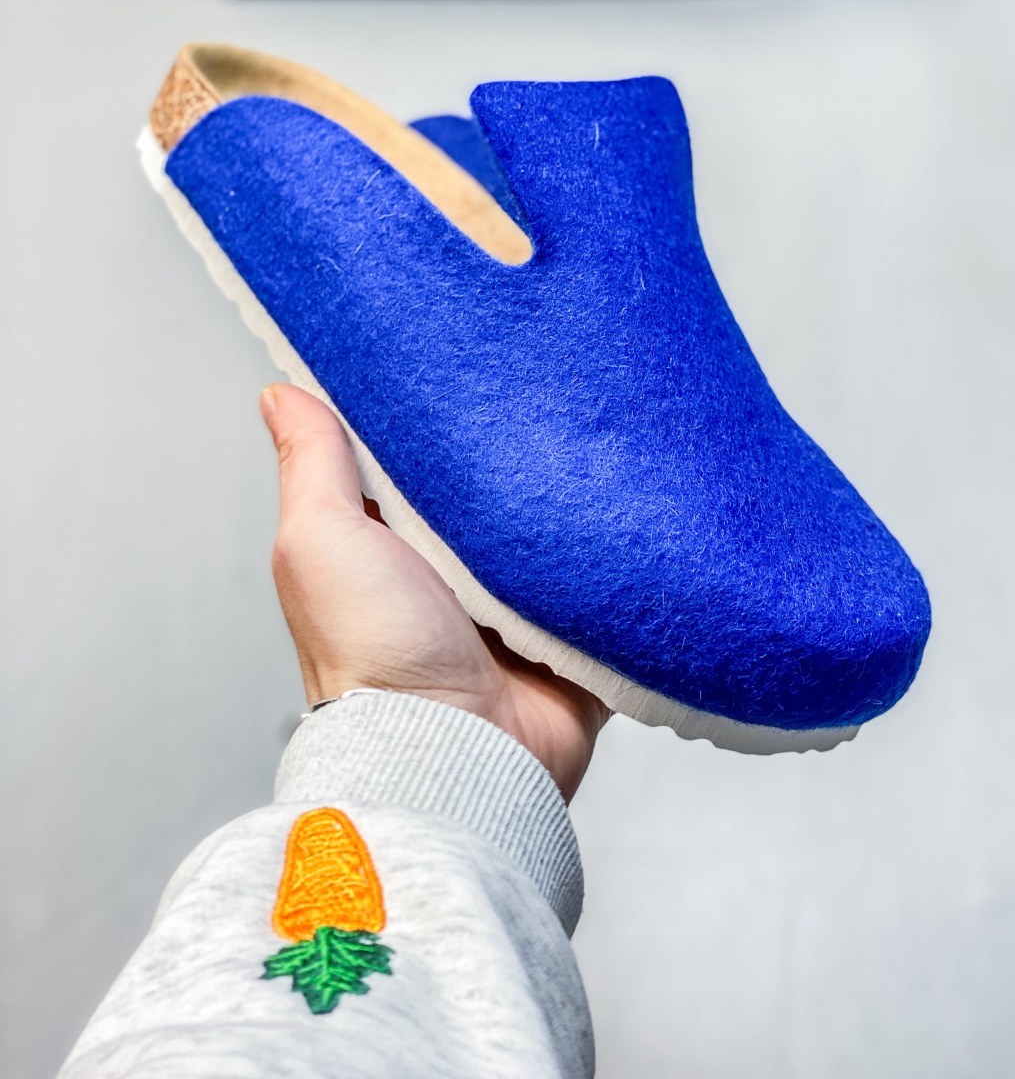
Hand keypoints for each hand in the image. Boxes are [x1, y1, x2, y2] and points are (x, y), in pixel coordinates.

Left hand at [261, 384, 606, 800]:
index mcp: (392, 543)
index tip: (469, 355)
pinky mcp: (573, 633)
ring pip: (556, 525)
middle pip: (493, 486)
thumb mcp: (322, 541)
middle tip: (552, 380)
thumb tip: (280, 392)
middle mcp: (452, 571)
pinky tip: (638, 501)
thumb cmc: (373, 658)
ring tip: (603, 432)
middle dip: (518, 447)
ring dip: (574, 496)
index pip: (418, 457)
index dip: (439, 411)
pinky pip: (608, 577)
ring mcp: (516, 604)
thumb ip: (312, 466)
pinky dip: (620, 550)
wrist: (461, 757)